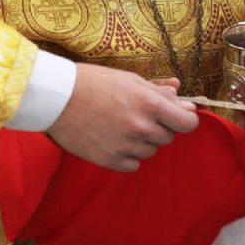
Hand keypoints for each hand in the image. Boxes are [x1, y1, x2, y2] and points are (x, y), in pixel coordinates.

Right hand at [47, 63, 198, 171]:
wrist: (57, 97)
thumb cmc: (94, 82)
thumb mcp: (130, 79)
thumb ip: (160, 91)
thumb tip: (186, 101)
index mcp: (150, 103)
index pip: (188, 123)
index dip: (184, 119)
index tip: (176, 116)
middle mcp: (141, 127)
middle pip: (168, 137)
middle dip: (159, 127)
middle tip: (136, 115)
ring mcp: (126, 146)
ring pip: (151, 151)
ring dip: (142, 141)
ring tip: (120, 125)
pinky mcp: (110, 160)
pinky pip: (134, 165)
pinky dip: (128, 155)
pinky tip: (113, 140)